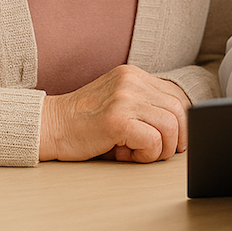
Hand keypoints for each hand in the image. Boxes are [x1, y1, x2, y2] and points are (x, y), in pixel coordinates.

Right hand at [38, 65, 190, 162]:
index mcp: (134, 75)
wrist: (48, 126)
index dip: (183, 123)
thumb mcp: (119, 104)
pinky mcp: (116, 119)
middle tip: (159, 153)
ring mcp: (124, 98)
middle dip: (177, 138)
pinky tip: (125, 154)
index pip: (177, 96)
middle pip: (179, 110)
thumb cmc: (84, 123)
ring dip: (161, 149)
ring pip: (171, 126)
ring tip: (137, 153)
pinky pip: (154, 141)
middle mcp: (132, 81)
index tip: (176, 141)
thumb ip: (145, 107)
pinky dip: (146, 155)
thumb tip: (181, 129)